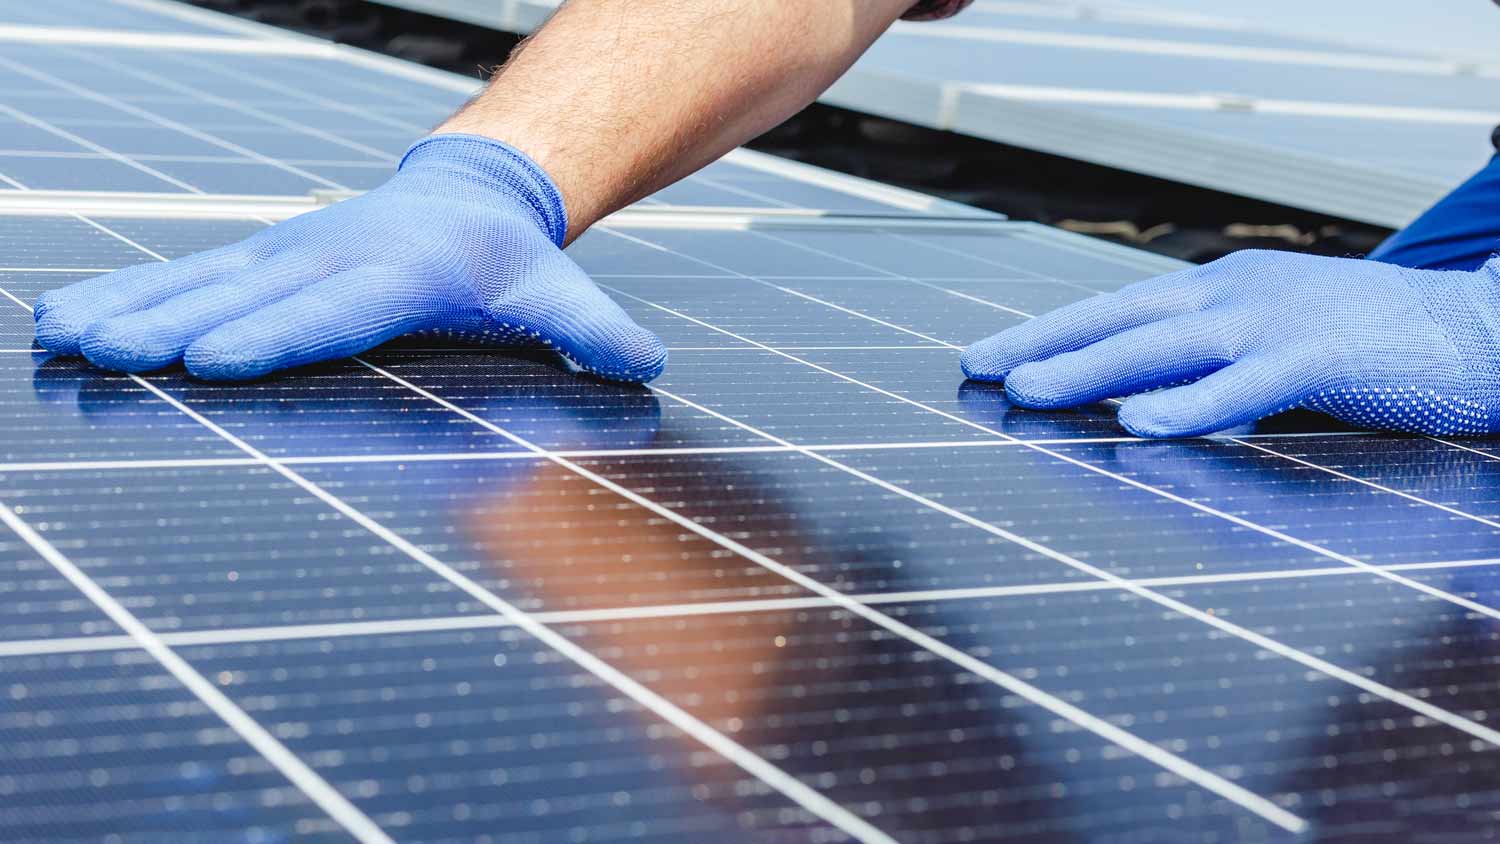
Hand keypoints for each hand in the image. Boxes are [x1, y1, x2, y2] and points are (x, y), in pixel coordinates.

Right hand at [32, 134, 666, 382]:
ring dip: (128, 308)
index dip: (278, 335)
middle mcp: (333, 257)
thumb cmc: (511, 262)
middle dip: (174, 328)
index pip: (338, 311)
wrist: (472, 195)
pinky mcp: (260, 257)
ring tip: (60, 336)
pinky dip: (125, 293)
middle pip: (248, 298)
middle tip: (107, 354)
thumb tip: (650, 364)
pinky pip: (185, 273)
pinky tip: (64, 318)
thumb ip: (596, 332)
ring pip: (199, 280)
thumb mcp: (560, 293)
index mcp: (404, 274)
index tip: (217, 361)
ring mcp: (288, 254)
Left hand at [959, 250, 1499, 437]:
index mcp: (1218, 291)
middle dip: (1043, 344)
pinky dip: (1190, 403)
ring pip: (1166, 344)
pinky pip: (1246, 384)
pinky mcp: (1323, 356)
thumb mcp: (1268, 343)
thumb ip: (1204, 368)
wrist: (1479, 327)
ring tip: (1026, 390)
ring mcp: (1277, 321)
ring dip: (1090, 368)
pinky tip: (1137, 424)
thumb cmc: (1365, 344)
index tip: (982, 356)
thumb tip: (1130, 403)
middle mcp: (1235, 295)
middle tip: (974, 367)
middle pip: (1120, 317)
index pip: (1114, 308)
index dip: (1046, 332)